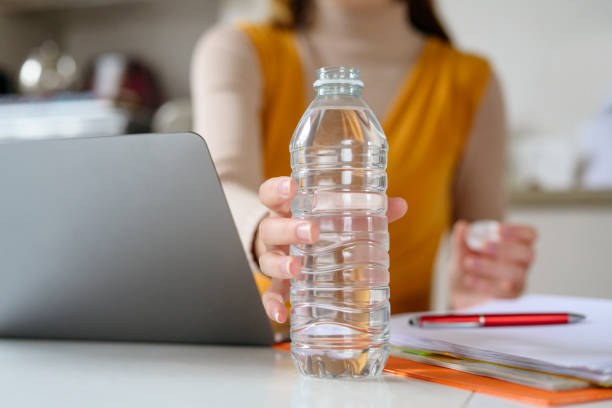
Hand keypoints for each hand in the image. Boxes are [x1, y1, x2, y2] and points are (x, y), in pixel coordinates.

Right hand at [254, 176, 407, 322]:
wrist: (289, 248)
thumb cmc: (314, 225)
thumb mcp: (332, 213)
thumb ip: (363, 209)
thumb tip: (400, 205)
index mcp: (287, 210)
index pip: (272, 194)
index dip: (278, 189)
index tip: (292, 187)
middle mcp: (275, 233)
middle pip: (271, 228)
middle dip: (289, 229)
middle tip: (312, 232)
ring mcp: (274, 258)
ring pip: (268, 260)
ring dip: (281, 265)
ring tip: (297, 269)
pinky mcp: (277, 283)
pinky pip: (271, 295)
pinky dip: (273, 305)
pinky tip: (282, 314)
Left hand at [450, 220, 536, 309]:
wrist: (459, 296)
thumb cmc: (467, 270)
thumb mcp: (460, 254)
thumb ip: (461, 240)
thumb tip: (462, 225)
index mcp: (513, 248)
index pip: (529, 236)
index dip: (517, 231)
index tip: (497, 229)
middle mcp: (520, 266)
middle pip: (527, 254)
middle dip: (505, 248)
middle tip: (483, 245)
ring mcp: (516, 285)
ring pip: (516, 274)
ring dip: (491, 266)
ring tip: (469, 262)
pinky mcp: (508, 302)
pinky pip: (504, 294)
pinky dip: (484, 284)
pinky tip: (469, 279)